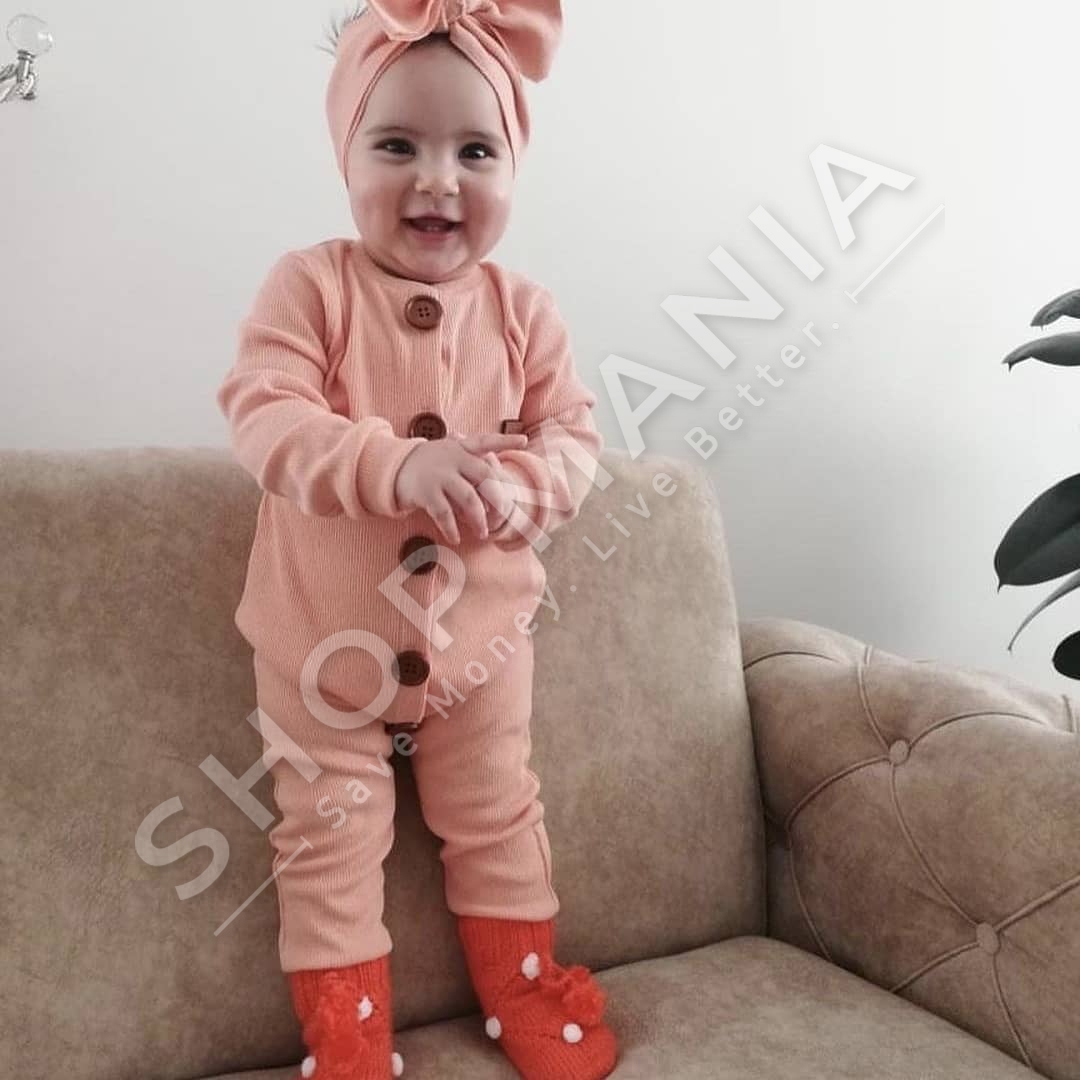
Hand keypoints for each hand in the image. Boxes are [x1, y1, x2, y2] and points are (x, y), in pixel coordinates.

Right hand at [393, 432, 526, 544]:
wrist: (394, 467)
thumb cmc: (432, 465)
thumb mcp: (451, 456)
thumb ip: (474, 467)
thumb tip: (500, 492)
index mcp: (462, 448)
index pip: (486, 441)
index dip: (506, 441)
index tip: (524, 440)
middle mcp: (453, 458)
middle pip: (485, 476)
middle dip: (499, 499)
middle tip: (503, 517)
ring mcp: (439, 474)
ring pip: (468, 498)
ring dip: (479, 519)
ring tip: (482, 534)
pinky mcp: (425, 492)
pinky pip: (444, 513)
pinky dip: (452, 528)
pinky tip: (456, 538)